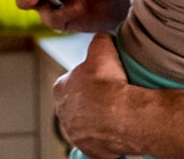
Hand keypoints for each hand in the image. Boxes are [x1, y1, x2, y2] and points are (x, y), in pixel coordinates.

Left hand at [53, 32, 134, 158]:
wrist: (122, 116)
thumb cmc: (108, 84)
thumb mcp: (102, 48)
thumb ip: (98, 40)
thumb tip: (102, 36)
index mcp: (60, 88)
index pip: (71, 80)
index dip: (88, 77)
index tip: (102, 77)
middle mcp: (63, 112)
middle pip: (78, 102)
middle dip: (91, 99)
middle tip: (111, 94)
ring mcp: (75, 133)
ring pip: (86, 122)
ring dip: (98, 118)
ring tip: (117, 111)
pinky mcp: (89, 148)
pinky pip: (97, 141)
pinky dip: (105, 136)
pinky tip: (117, 128)